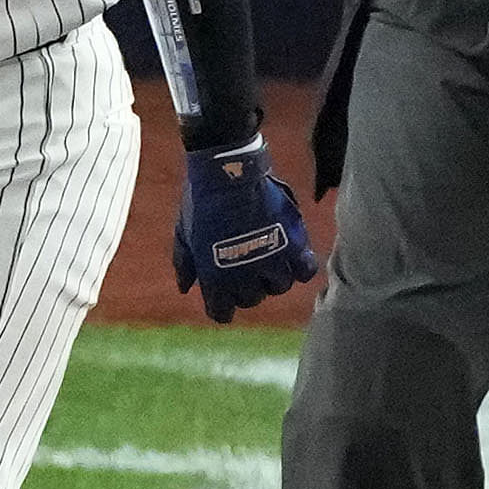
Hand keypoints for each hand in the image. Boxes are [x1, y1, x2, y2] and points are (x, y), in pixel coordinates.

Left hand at [171, 135, 318, 323]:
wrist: (227, 175)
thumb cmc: (200, 204)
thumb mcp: (183, 235)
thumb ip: (185, 265)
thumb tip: (185, 288)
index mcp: (215, 278)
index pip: (222, 313)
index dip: (222, 308)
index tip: (224, 299)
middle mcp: (245, 277)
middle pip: (252, 299)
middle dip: (248, 289)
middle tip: (247, 271)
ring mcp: (271, 261)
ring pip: (279, 287)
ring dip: (274, 277)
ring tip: (270, 261)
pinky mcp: (292, 245)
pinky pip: (305, 269)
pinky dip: (301, 267)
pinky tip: (293, 257)